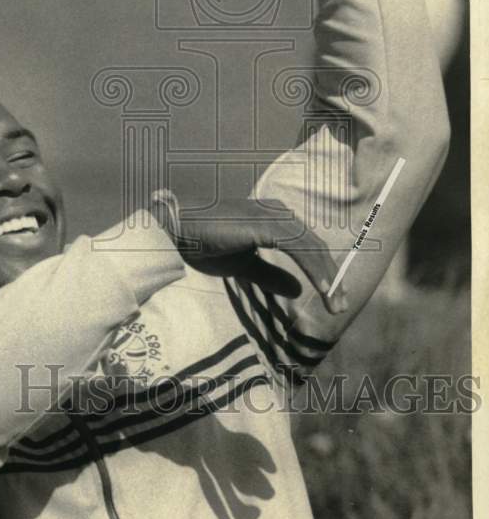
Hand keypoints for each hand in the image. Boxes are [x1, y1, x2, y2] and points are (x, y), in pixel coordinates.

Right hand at [151, 189, 346, 314]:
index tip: (333, 298)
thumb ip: (269, 275)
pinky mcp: (266, 224)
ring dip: (327, 276)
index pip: (306, 244)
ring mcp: (272, 216)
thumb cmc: (203, 245)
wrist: (178, 233)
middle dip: (331, 276)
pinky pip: (300, 248)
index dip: (322, 270)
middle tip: (339, 306)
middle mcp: (276, 212)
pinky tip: (324, 288)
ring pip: (311, 246)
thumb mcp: (243, 265)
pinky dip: (314, 269)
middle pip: (314, 245)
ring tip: (335, 304)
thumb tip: (297, 290)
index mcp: (272, 218)